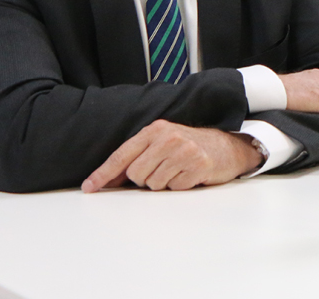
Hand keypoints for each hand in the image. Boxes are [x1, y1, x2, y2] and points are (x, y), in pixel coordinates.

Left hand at [82, 120, 261, 192]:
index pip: (122, 155)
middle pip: (136, 174)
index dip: (103, 173)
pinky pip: (175, 188)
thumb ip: (137, 158)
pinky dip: (180, 186)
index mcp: (155, 130)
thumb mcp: (162, 144)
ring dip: (164, 183)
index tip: (90, 187)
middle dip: (145, 179)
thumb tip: (107, 180)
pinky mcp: (198, 165)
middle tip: (162, 170)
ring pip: (154, 184)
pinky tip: (190, 175)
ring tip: (178, 171)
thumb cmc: (190, 147)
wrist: (228, 147)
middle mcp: (168, 137)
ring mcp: (184, 151)